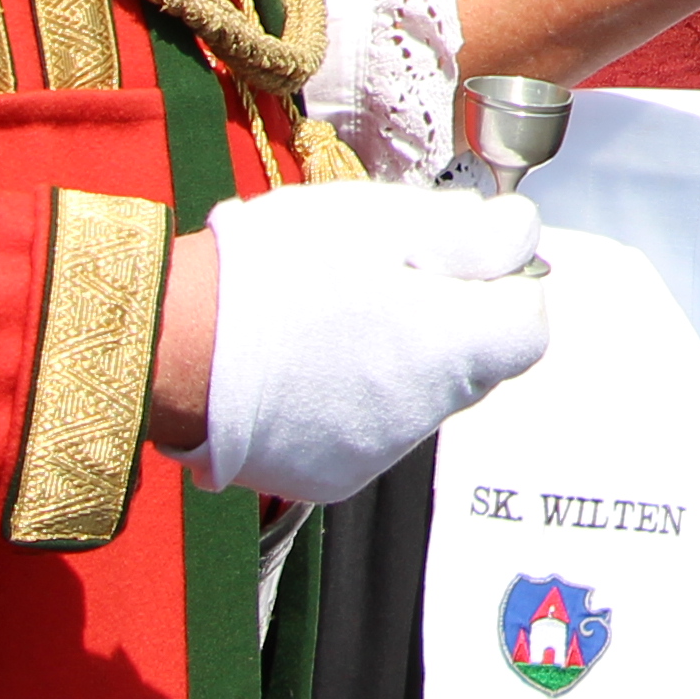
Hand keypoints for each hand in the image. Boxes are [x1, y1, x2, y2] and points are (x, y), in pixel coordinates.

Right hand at [183, 181, 552, 508]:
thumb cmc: (279, 268)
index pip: (526, 331)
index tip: (456, 262)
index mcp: (454, 349)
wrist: (174, 341)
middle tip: (378, 279)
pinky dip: (347, 403)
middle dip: (445, 322)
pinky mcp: (330, 480)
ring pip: (415, 399)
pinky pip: (364, 434)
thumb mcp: (385, 218)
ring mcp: (378, 455)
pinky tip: (299, 366)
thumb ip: (469, 231)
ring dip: (394, 363)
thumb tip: (522, 237)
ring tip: (325, 319)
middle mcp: (427, 415)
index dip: (501, 288)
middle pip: (471, 366)